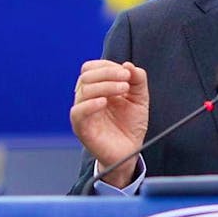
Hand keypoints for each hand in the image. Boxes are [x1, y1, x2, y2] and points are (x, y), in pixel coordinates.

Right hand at [70, 60, 148, 187]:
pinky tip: (105, 102)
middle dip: (108, 73)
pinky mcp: (82, 127)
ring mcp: (83, 112)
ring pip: (84, 90)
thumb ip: (138, 80)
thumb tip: (128, 65)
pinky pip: (78, 112)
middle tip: (126, 79)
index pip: (92, 68)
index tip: (127, 72)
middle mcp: (87, 98)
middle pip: (86, 75)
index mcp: (97, 88)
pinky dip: (90, 104)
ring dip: (105, 85)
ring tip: (124, 89)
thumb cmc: (131, 125)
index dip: (108, 66)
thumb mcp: (139, 99)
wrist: (130, 151)